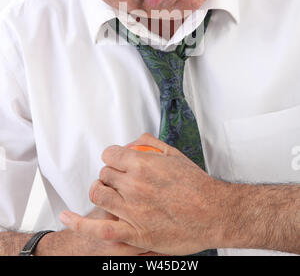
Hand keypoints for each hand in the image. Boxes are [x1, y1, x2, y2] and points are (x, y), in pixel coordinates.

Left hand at [60, 133, 230, 254]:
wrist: (214, 213)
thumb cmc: (198, 186)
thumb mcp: (176, 156)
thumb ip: (152, 144)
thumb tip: (136, 140)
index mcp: (142, 165)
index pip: (110, 154)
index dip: (111, 157)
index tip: (115, 162)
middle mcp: (134, 185)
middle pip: (104, 174)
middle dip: (108, 175)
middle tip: (119, 181)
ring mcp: (132, 209)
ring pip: (99, 194)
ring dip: (100, 191)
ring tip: (108, 194)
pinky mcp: (134, 232)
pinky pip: (99, 228)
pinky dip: (79, 223)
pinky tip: (67, 217)